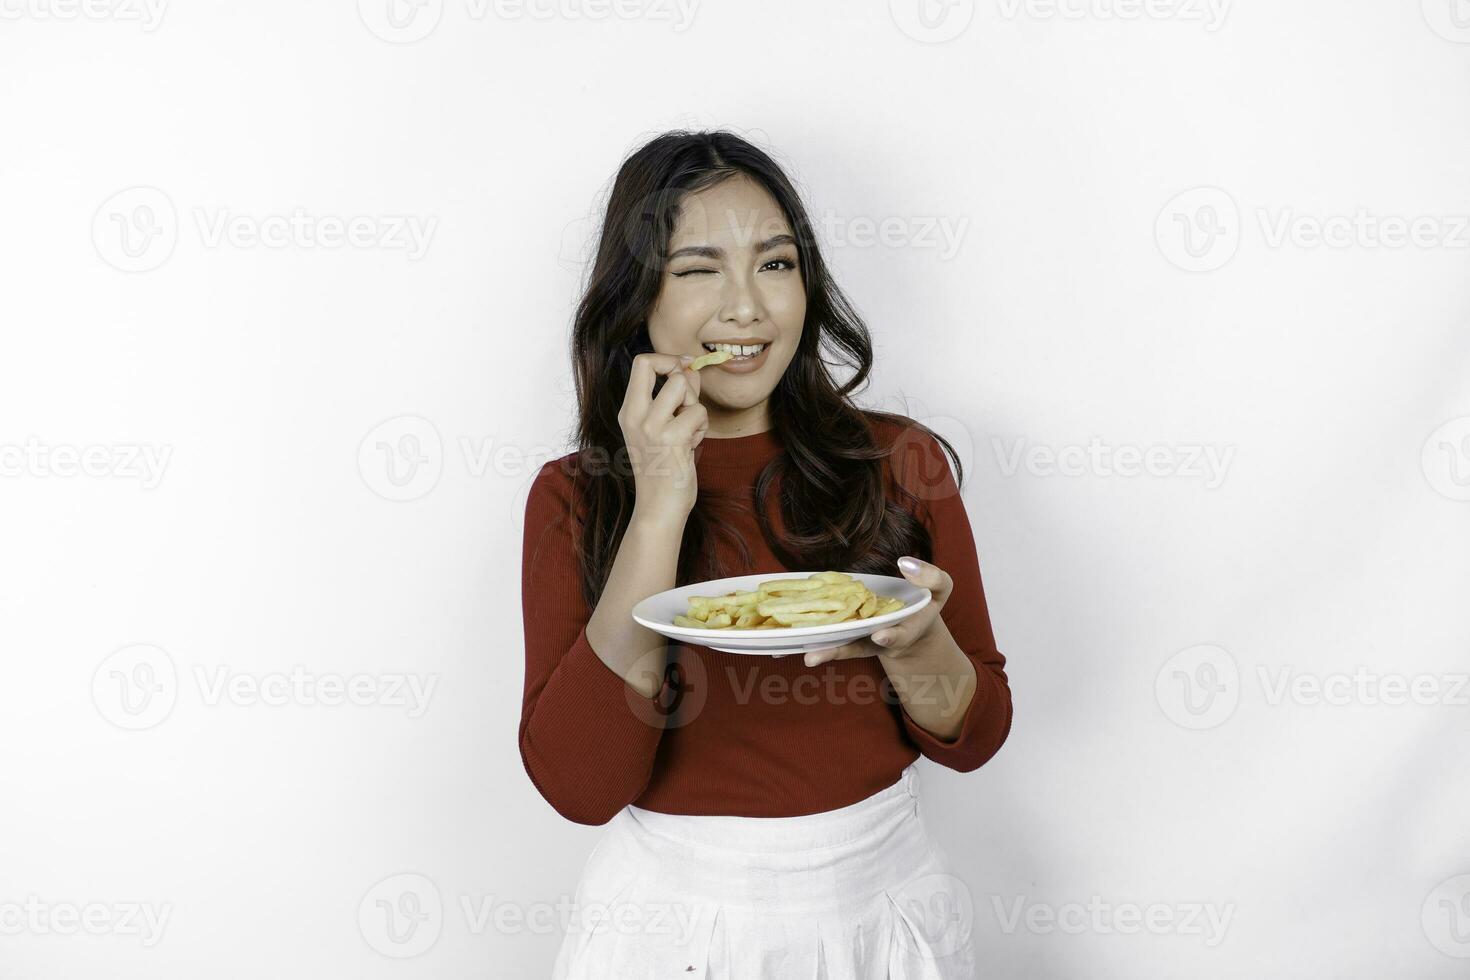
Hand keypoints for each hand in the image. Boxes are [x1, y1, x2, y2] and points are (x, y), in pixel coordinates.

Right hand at [616, 352, 708, 523]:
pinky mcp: (671, 438)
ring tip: (690, 427)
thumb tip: (691, 368)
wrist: (658, 508)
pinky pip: (698, 412)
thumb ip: (676, 396)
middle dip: (681, 375)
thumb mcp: (662, 428)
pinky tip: (693, 444)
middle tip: (687, 400)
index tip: (682, 369)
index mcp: (629, 411)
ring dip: (694, 404)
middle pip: (657, 365)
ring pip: (682, 386)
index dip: (667, 359)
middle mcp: (635, 416)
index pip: (641, 363)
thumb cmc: (663, 469)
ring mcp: (651, 427)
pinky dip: (702, 426)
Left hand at [802, 556, 953, 666]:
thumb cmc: (925, 604)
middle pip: (860, 647)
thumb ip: (931, 577)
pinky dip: (813, 642)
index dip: (890, 637)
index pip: (898, 636)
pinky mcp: (848, 632)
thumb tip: (905, 563)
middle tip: (815, 656)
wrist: (913, 624)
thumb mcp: (940, 589)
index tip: (880, 636)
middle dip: (841, 650)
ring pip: (841, 646)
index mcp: (905, 631)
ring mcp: (861, 638)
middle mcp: (878, 639)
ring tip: (806, 657)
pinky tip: (787, 648)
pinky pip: (830, 637)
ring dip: (823, 651)